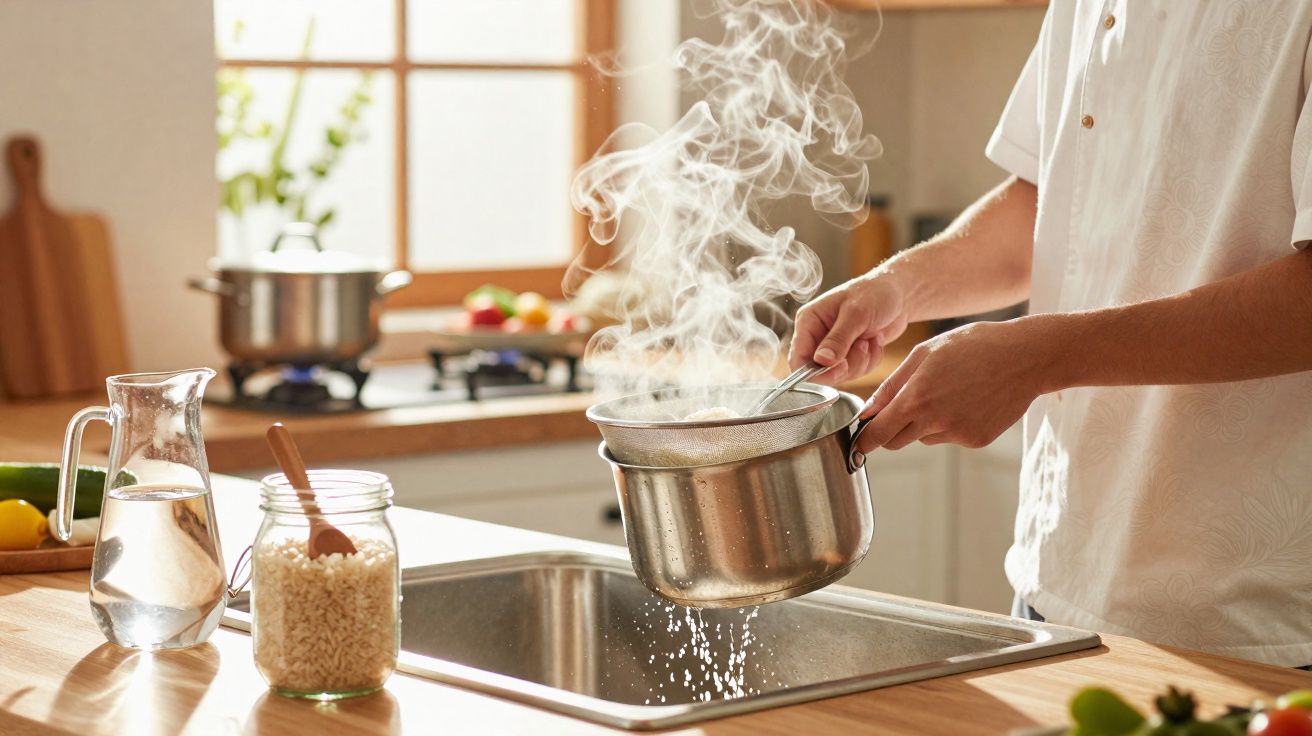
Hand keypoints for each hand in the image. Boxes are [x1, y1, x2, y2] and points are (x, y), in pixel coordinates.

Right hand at [789, 274, 910, 384]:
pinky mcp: (850, 355)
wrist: (900, 294)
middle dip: (846, 364)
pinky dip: (870, 361)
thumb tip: (821, 361)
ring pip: (840, 374)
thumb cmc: (875, 293)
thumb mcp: (856, 314)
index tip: (840, 368)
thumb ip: (838, 339)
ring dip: (861, 361)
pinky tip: (876, 341)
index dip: (815, 371)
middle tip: (862, 345)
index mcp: (809, 321)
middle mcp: (817, 336)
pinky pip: (856, 372)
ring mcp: (834, 347)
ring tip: (870, 338)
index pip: (798, 359)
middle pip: (820, 371)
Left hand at [855, 320, 1051, 452]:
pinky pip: (949, 437)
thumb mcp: (924, 354)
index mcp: (917, 398)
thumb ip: (891, 386)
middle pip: (897, 441)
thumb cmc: (973, 346)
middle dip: (892, 429)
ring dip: (924, 423)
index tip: (859, 442)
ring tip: (948, 392)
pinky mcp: (976, 440)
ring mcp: (958, 434)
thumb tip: (868, 412)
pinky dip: (950, 424)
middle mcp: (935, 421)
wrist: (1025, 356)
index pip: (878, 434)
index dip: (865, 440)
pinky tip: (967, 400)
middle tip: (904, 407)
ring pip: (924, 437)